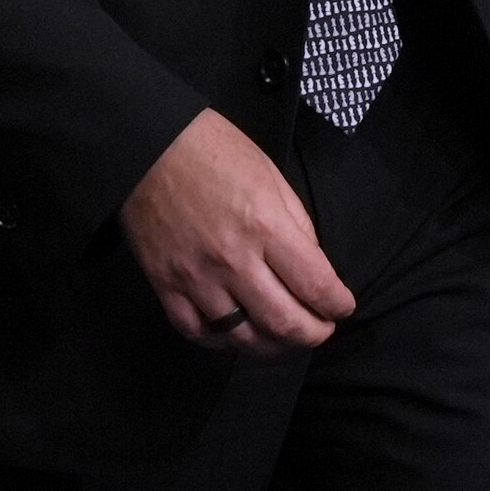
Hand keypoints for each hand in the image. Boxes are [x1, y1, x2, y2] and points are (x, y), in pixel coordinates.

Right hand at [118, 110, 355, 359]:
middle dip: (313, 334)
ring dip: (273, 346)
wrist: (147, 144)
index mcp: (265, 225)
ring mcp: (196, 278)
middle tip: (321, 330)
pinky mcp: (165, 285)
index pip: (315, 285)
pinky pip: (196, 333)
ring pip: (242, 337)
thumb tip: (313, 266)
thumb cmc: (213, 149)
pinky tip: (236, 336)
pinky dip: (221, 343)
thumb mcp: (270, 174)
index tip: (342, 306)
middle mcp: (233, 259)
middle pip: (284, 322)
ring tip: (285, 339)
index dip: (338, 304)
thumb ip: (297, 223)